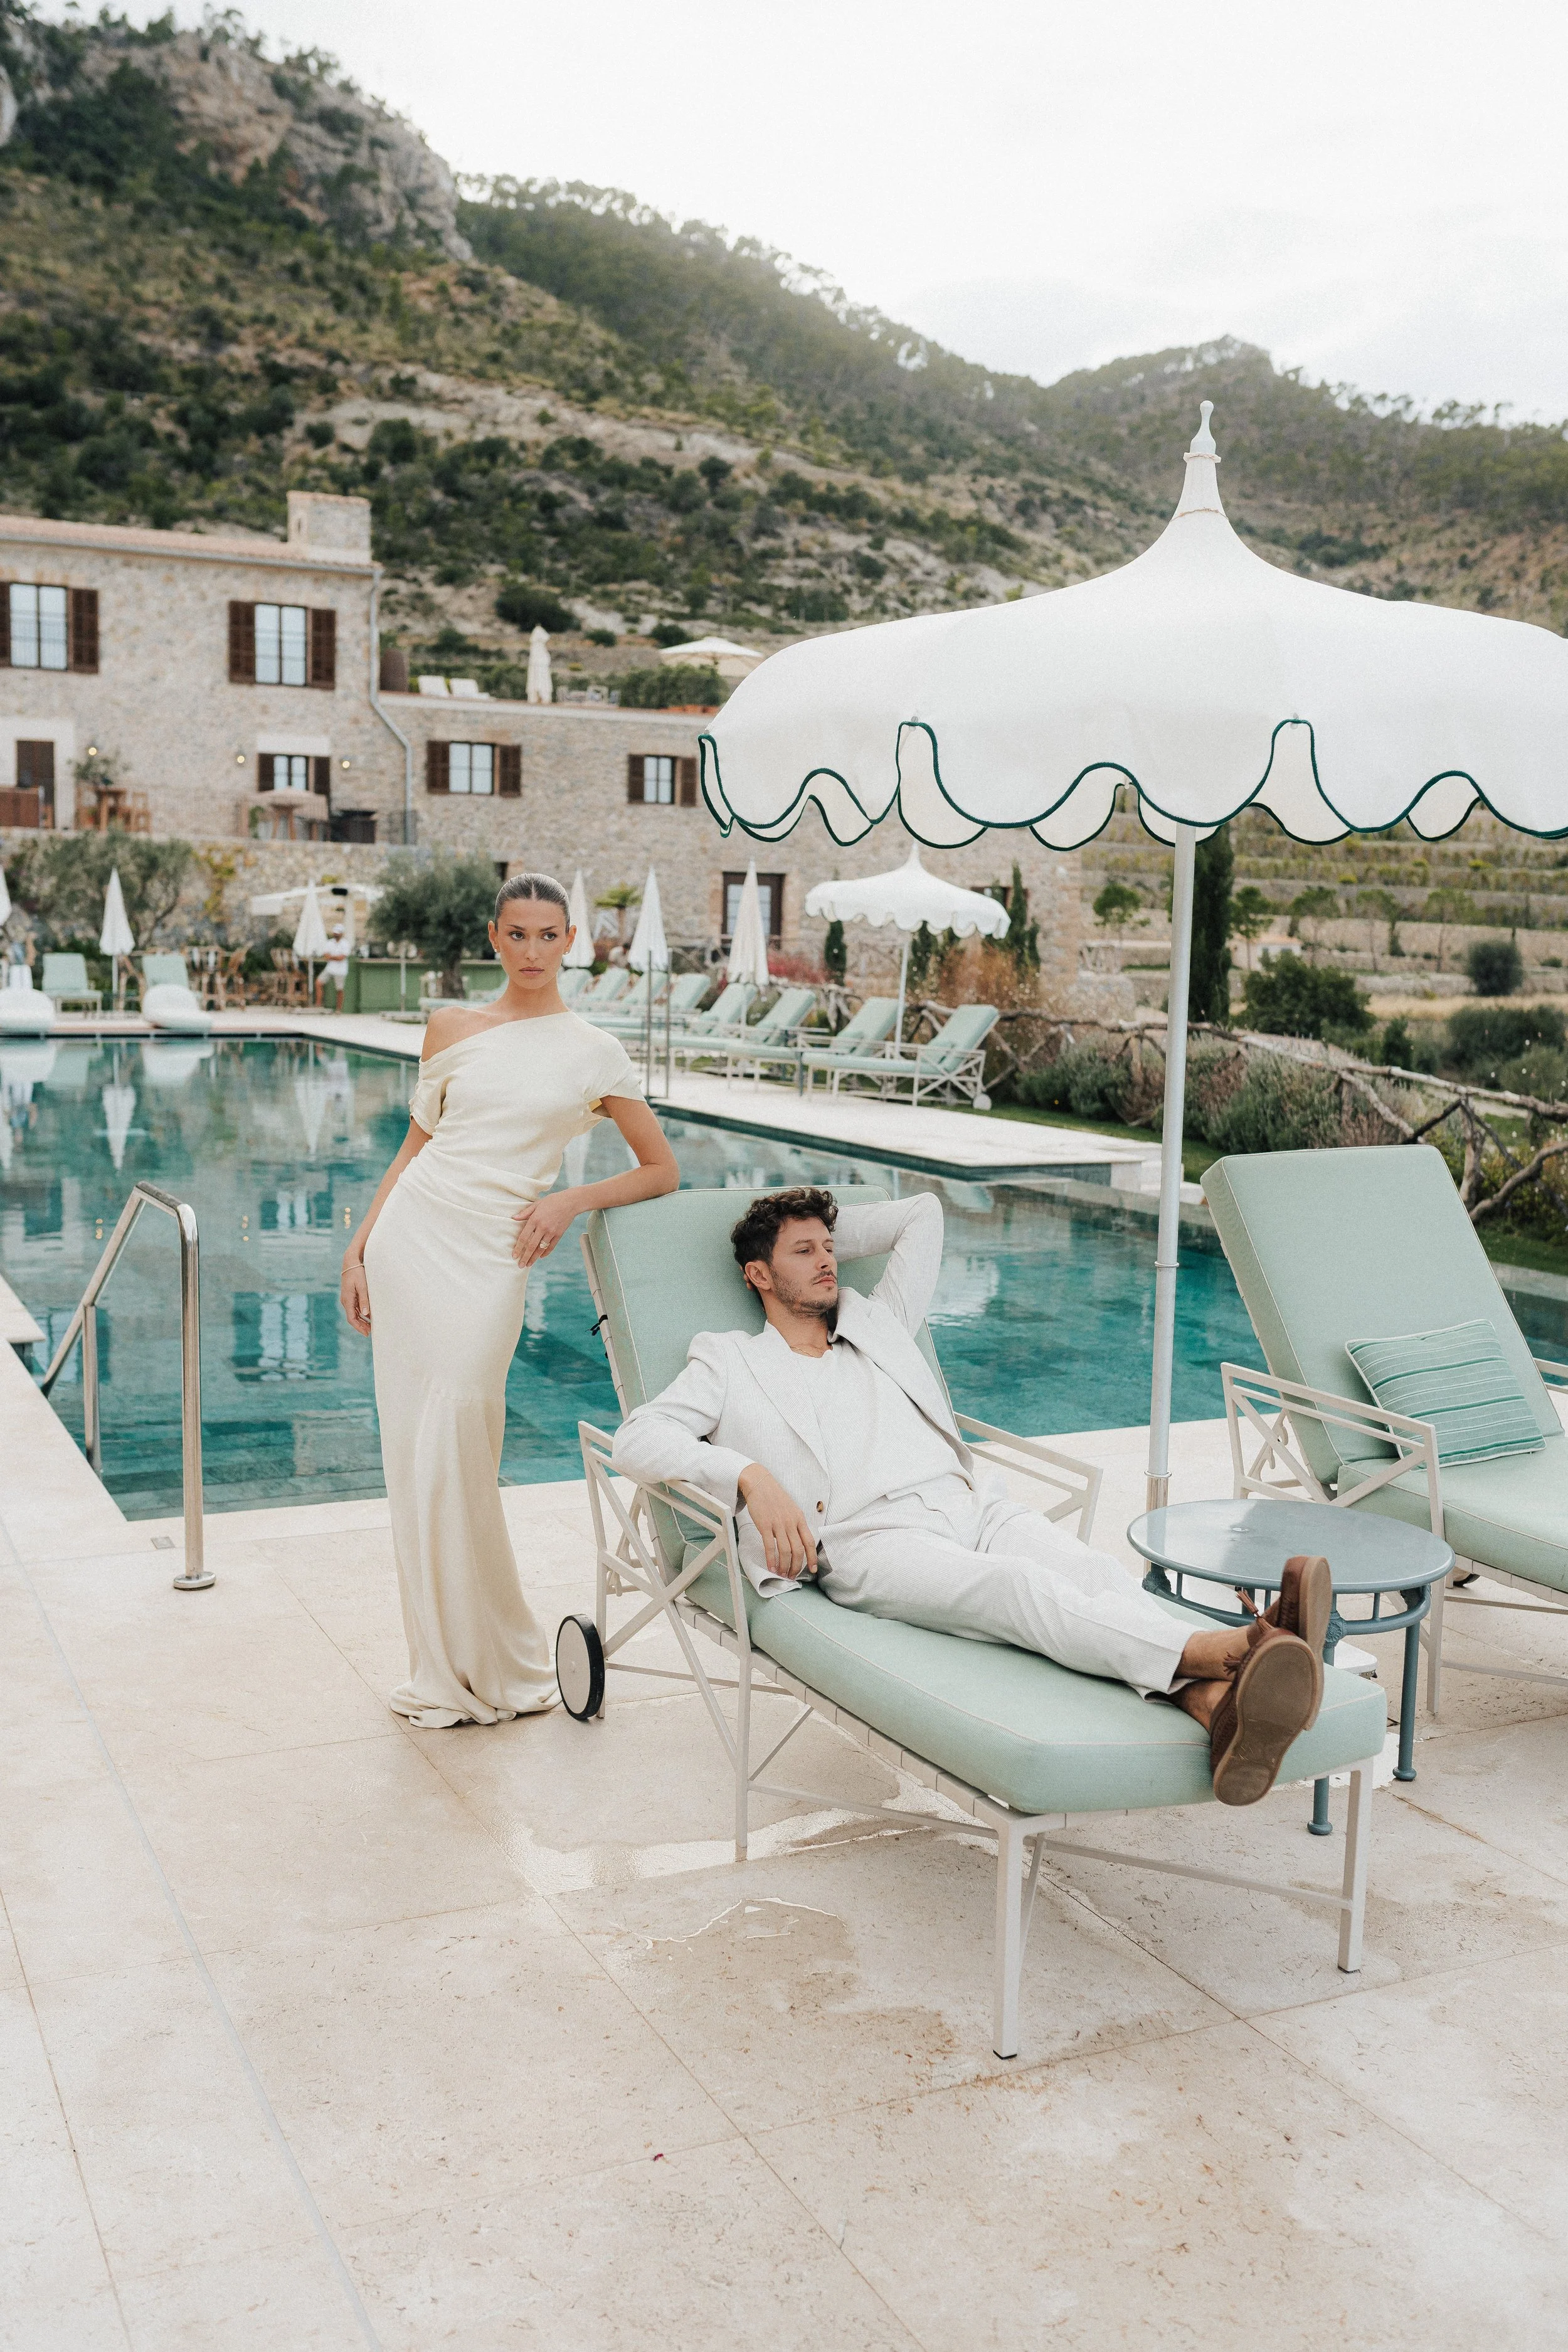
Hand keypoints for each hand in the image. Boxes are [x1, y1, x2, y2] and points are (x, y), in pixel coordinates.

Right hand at [340, 1255, 370, 1335]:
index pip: (351, 1319)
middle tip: (370, 1332)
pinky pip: (354, 1308)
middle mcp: (345, 1301)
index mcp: (347, 1300)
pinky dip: (360, 1313)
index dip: (359, 1327)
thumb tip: (365, 1313)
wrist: (350, 1262)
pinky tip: (368, 1316)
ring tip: (370, 1326)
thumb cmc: (357, 1273)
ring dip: (361, 1320)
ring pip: (353, 1313)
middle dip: (361, 1326)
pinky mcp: (350, 1295)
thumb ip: (364, 1300)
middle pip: (352, 1318)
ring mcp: (347, 1298)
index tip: (367, 1333)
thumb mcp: (362, 1286)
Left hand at [512, 1189, 577, 1267]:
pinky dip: (545, 1253)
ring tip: (528, 1264)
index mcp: (535, 1219)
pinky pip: (551, 1246)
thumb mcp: (537, 1204)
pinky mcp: (559, 1234)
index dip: (518, 1248)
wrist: (570, 1202)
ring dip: (534, 1258)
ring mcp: (551, 1232)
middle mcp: (542, 1227)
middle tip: (520, 1265)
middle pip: (531, 1246)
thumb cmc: (552, 1201)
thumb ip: (525, 1212)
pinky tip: (540, 1257)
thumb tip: (514, 1218)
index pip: (524, 1237)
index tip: (514, 1256)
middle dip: (525, 1257)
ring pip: (541, 1248)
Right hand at [737, 1464, 815, 1579]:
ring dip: (784, 1565)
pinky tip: (771, 1566)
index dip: (812, 1558)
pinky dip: (771, 1559)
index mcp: (799, 1518)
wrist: (760, 1484)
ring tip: (781, 1573)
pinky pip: (770, 1546)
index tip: (812, 1569)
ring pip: (785, 1551)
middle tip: (791, 1575)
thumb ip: (796, 1524)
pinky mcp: (765, 1525)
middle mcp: (791, 1522)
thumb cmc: (775, 1497)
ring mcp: (778, 1524)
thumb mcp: (791, 1509)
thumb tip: (798, 1540)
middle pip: (798, 1550)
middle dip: (796, 1566)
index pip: (809, 1542)